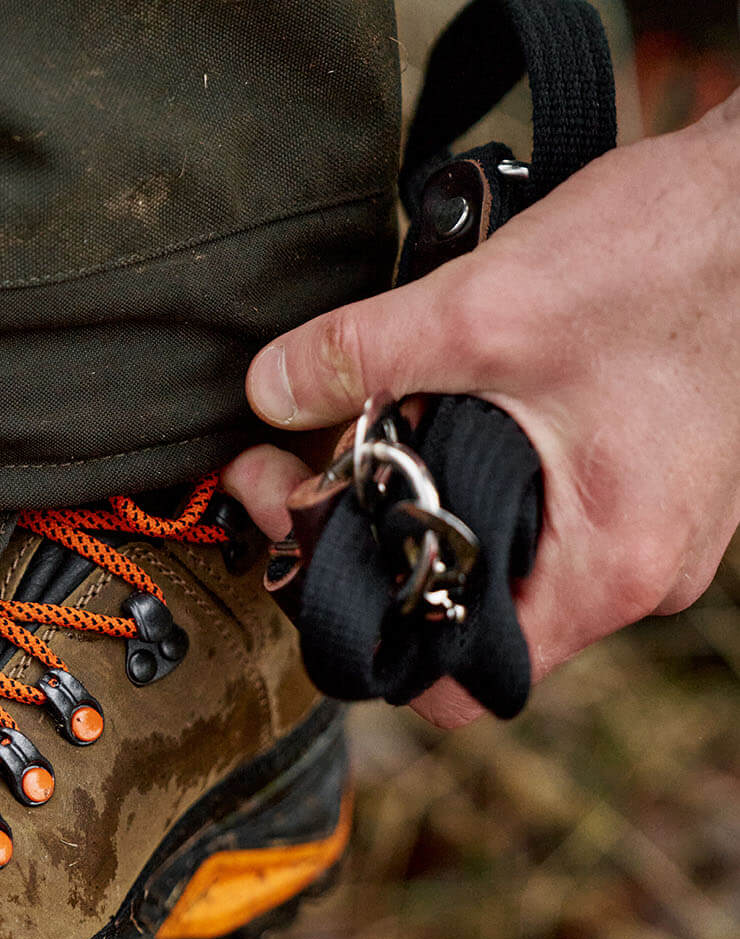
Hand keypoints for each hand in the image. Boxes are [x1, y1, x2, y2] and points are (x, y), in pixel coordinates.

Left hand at [222, 95, 739, 727]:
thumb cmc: (671, 252)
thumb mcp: (489, 305)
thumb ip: (362, 354)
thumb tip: (268, 390)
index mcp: (607, 567)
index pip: (461, 685)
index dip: (366, 636)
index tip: (308, 548)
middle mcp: (633, 574)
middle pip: (459, 621)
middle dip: (366, 557)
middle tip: (301, 478)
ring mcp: (644, 537)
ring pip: (490, 567)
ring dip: (411, 516)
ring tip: (350, 445)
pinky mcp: (640, 493)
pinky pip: (530, 523)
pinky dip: (465, 487)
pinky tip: (420, 425)